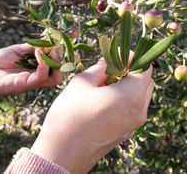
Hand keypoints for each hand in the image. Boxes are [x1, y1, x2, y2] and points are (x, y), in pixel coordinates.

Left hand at [0, 44, 62, 96]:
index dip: (58, 52)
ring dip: (55, 62)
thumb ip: (33, 47)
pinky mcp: (25, 84)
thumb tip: (48, 38)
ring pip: (56, 78)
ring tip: (49, 50)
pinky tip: (38, 52)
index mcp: (37, 69)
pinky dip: (44, 63)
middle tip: (54, 46)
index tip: (55, 40)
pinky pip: (41, 76)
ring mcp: (32, 82)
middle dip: (60, 57)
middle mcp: (38, 77)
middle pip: (60, 72)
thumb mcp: (18, 50)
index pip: (56, 64)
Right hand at [31, 58, 153, 173]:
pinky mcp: (125, 132)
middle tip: (111, 66)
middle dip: (130, 69)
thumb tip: (107, 63)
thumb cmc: (70, 115)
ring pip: (139, 96)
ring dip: (128, 84)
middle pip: (145, 81)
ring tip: (105, 81)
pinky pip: (133, 109)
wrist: (62, 153)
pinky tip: (104, 96)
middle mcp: (139, 111)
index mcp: (132, 95)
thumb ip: (99, 69)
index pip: (145, 67)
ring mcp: (133, 124)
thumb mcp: (82, 83)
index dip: (132, 57)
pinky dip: (125, 97)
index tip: (116, 54)